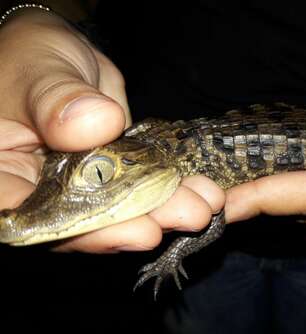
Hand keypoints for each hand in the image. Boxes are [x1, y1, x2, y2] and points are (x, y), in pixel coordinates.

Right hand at [0, 9, 224, 252]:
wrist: (57, 59)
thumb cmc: (28, 57)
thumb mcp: (37, 70)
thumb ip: (57, 98)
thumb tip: (95, 123)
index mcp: (7, 179)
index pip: (36, 221)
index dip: (87, 233)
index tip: (136, 230)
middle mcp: (46, 196)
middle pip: (93, 226)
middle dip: (147, 223)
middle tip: (191, 214)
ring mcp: (87, 191)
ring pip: (127, 213)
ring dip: (171, 210)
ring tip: (208, 202)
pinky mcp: (119, 179)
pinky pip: (148, 190)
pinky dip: (180, 192)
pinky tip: (214, 192)